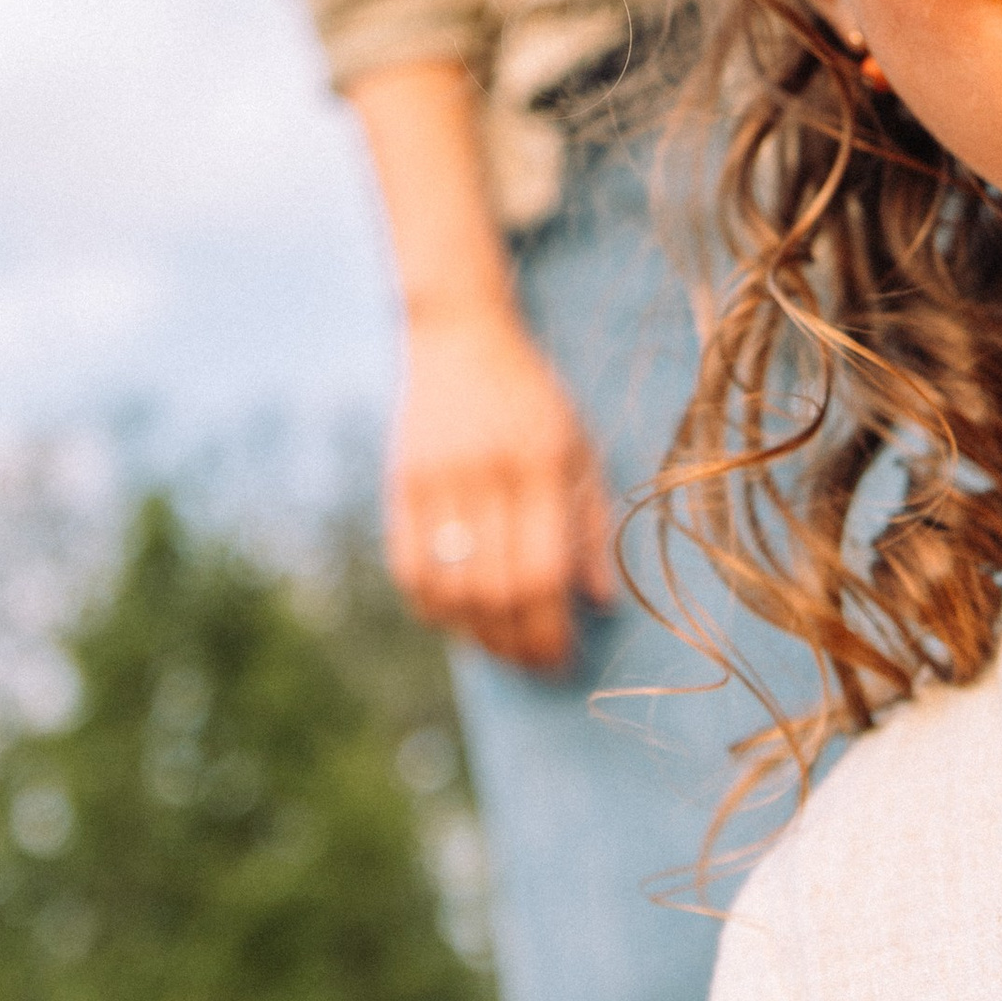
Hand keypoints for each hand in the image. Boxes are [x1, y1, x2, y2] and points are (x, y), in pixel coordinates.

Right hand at [384, 299, 616, 671]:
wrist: (460, 335)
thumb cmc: (533, 398)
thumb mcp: (580, 445)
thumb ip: (593, 522)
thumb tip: (602, 602)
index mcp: (541, 461)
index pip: (543, 572)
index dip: (552, 629)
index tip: (565, 658)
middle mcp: (486, 471)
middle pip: (495, 589)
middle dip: (519, 644)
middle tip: (538, 665)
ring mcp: (436, 478)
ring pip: (449, 589)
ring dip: (475, 635)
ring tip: (502, 649)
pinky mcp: (399, 484)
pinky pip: (407, 569)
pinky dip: (431, 608)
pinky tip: (457, 620)